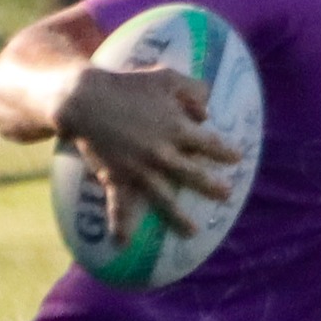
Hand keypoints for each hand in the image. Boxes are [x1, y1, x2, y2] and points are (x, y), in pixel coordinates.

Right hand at [57, 66, 238, 239]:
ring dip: (179, 218)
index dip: (224, 152)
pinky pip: (119, 204)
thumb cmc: (126, 84)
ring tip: (193, 232)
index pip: (209, 144)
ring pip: (164, 197)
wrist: (84, 98)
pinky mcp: (117, 177)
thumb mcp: (165, 77)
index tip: (236, 159)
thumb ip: (192, 89)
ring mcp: (139, 168)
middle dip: (213, 187)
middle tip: (227, 196)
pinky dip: (120, 224)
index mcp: (176, 128)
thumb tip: (208, 111)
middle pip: (194, 174)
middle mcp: (162, 153)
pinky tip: (122, 243)